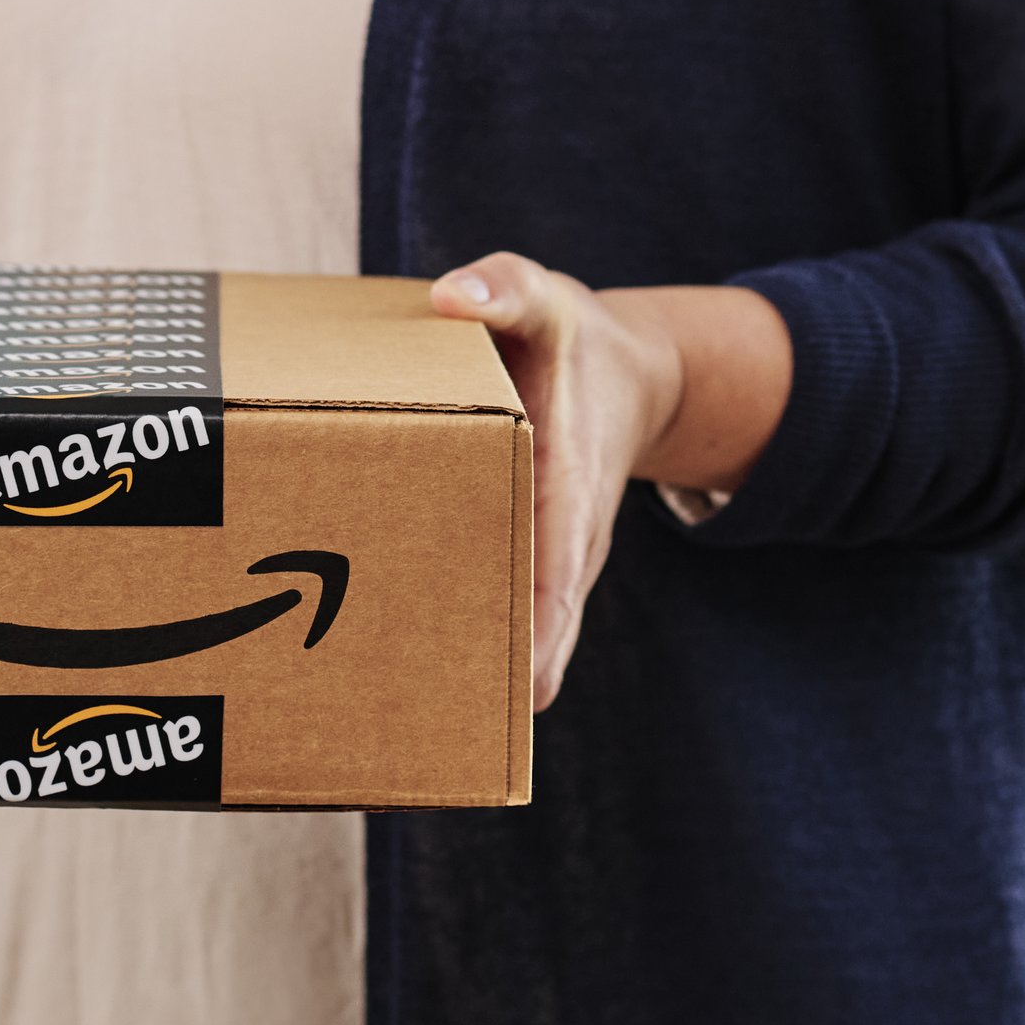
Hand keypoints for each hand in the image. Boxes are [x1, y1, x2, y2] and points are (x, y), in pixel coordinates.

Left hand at [429, 256, 788, 708]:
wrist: (618, 372)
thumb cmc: (571, 341)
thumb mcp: (545, 300)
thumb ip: (506, 290)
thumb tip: (452, 295)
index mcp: (571, 485)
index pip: (563, 568)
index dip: (546, 630)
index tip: (530, 691)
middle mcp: (561, 536)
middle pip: (536, 624)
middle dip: (501, 676)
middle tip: (452, 735)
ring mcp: (542, 556)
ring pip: (516, 629)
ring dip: (479, 673)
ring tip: (417, 733)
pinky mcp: (517, 557)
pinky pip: (494, 606)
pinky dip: (463, 638)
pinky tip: (405, 678)